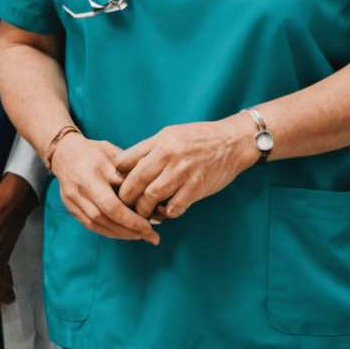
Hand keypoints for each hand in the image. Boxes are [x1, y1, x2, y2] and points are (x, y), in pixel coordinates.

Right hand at [52, 134, 158, 243]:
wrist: (66, 154)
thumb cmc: (94, 152)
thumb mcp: (113, 154)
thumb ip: (128, 172)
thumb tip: (148, 194)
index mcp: (88, 174)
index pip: (109, 204)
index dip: (130, 218)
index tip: (149, 225)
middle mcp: (77, 191)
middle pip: (103, 218)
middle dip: (128, 230)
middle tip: (150, 235)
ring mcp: (72, 202)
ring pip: (96, 225)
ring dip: (120, 233)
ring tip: (141, 235)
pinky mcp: (71, 209)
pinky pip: (91, 225)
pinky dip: (109, 231)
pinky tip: (124, 232)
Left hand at [115, 116, 257, 221]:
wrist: (233, 142)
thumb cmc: (199, 139)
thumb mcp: (170, 135)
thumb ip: (148, 149)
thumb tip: (122, 168)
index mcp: (159, 141)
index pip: (125, 162)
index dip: (117, 179)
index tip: (116, 188)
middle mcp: (169, 154)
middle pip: (134, 182)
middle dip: (126, 199)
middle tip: (126, 206)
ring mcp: (183, 171)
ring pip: (150, 197)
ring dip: (145, 210)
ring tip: (146, 212)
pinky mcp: (197, 187)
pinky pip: (173, 208)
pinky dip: (167, 213)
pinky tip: (167, 210)